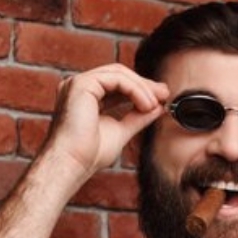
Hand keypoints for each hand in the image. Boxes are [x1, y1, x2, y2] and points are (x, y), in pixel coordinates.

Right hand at [41, 64, 168, 184]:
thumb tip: (156, 107)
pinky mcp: (82, 84)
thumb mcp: (120, 131)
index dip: (140, 88)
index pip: (117, 84)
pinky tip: (146, 104)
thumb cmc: (89, 154)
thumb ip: (137, 117)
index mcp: (85, 96)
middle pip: (119, 74)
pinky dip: (135, 89)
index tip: (160, 98)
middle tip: (164, 94)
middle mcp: (80, 87)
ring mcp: (78, 83)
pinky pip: (116, 79)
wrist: (73, 163)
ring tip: (155, 104)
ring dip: (142, 87)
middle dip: (144, 84)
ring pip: (119, 73)